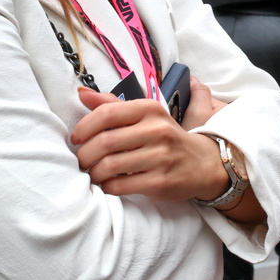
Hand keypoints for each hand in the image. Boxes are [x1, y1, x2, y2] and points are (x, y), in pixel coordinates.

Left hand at [72, 87, 227, 200]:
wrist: (203, 163)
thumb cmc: (166, 138)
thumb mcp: (145, 115)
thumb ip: (113, 105)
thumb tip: (82, 93)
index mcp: (150, 109)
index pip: (106, 113)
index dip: (84, 127)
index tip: (76, 138)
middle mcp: (157, 130)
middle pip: (105, 142)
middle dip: (84, 154)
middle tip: (81, 161)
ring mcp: (161, 157)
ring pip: (109, 165)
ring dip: (93, 173)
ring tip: (93, 173)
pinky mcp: (161, 182)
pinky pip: (120, 186)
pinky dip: (106, 187)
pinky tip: (107, 184)